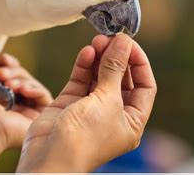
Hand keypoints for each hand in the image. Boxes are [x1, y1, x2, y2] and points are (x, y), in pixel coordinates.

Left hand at [0, 54, 51, 170]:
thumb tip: (2, 61)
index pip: (12, 77)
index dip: (10, 65)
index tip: (2, 58)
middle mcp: (12, 107)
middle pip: (23, 79)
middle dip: (13, 72)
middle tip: (0, 73)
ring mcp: (25, 114)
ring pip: (33, 86)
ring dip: (21, 80)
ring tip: (7, 84)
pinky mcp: (37, 120)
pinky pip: (44, 97)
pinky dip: (35, 89)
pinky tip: (23, 90)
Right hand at [17, 34, 156, 171]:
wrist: (49, 156)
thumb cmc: (85, 136)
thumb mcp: (107, 99)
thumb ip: (115, 68)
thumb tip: (124, 41)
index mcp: (132, 120)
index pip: (144, 85)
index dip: (139, 62)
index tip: (129, 42)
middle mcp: (113, 114)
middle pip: (121, 78)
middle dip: (117, 57)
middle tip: (111, 37)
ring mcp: (91, 108)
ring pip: (99, 76)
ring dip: (100, 58)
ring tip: (98, 40)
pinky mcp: (70, 103)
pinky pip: (81, 80)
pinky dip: (84, 65)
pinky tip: (87, 51)